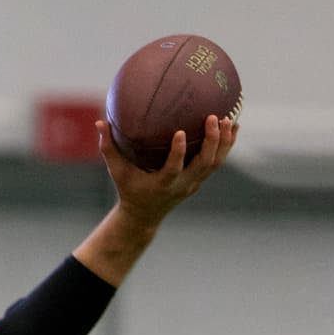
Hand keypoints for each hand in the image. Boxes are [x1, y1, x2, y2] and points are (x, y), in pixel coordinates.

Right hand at [97, 113, 237, 223]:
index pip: (173, 169)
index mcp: (162, 183)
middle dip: (211, 142)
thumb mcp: (117, 172)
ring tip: (229, 119)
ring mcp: (193, 183)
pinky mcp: (199, 180)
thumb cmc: (129, 190)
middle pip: (203, 164)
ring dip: (224, 142)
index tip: (181, 133)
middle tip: (213, 118)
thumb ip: (108, 149)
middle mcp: (182, 184)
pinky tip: (233, 126)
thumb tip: (100, 122)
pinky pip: (217, 162)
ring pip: (215, 163)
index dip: (179, 153)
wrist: (144, 217)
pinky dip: (226, 145)